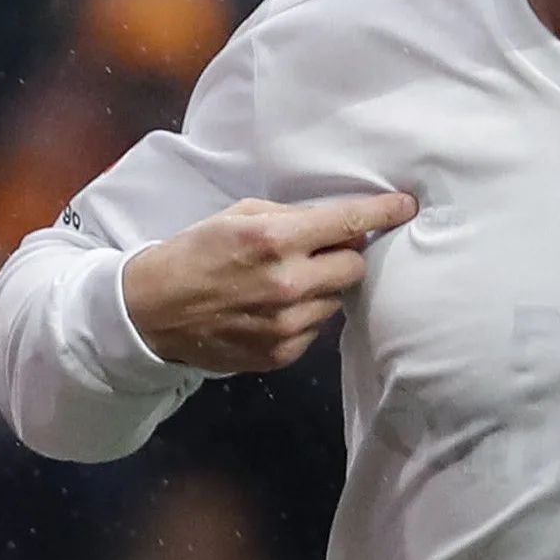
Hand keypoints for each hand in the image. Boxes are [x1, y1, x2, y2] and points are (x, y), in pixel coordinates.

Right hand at [117, 191, 416, 374]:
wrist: (153, 311)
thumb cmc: (196, 253)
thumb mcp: (237, 217)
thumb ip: (291, 218)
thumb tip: (341, 224)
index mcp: (274, 239)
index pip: (349, 223)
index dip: (383, 212)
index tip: (406, 206)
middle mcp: (287, 283)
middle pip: (355, 265)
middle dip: (344, 254)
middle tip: (320, 250)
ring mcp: (286, 324)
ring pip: (338, 299)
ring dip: (323, 287)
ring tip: (286, 282)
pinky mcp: (282, 353)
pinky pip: (317, 329)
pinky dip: (305, 315)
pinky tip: (273, 308)